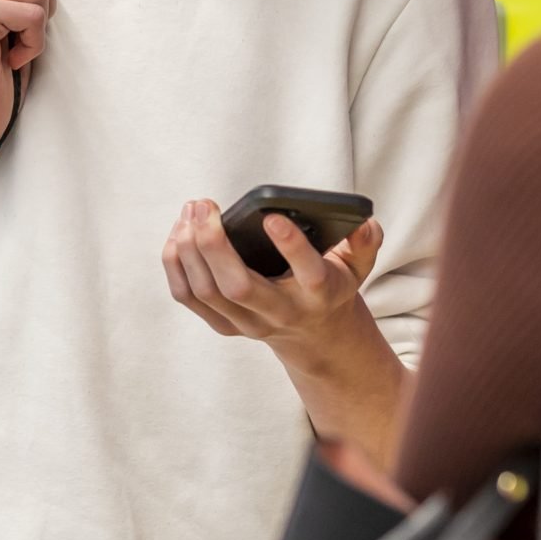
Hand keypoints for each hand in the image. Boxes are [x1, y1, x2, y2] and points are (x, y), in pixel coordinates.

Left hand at [161, 200, 384, 358]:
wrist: (314, 334)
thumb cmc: (330, 285)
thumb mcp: (357, 266)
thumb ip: (364, 243)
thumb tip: (363, 224)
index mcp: (317, 293)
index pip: (307, 272)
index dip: (291, 245)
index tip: (271, 217)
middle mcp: (280, 312)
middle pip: (238, 286)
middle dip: (213, 244)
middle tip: (204, 206)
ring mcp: (247, 323)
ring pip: (207, 290)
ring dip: (190, 248)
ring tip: (191, 211)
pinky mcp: (223, 324)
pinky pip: (188, 296)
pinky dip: (176, 264)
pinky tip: (179, 234)